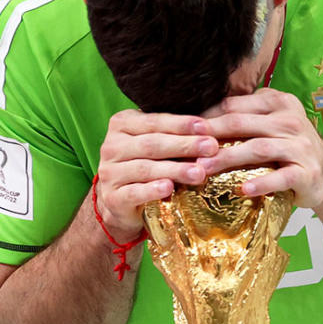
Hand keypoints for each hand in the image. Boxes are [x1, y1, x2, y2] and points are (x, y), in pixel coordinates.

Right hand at [96, 109, 216, 238]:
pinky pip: (133, 193)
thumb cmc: (149, 164)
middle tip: (211, 147)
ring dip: (174, 170)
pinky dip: (151, 190)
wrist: (122, 201)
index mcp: (122, 125)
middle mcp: (111, 146)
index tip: (207, 127)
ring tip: (199, 173)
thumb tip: (213, 124)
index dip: (181, 124)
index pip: (154, 121)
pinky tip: (168, 188)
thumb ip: (176, 133)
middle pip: (152, 144)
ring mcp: (109, 172)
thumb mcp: (159, 144)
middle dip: (184, 145)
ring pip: (144, 168)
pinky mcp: (112, 198)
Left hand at [196, 89, 322, 207]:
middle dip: (210, 136)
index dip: (206, 117)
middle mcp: (291, 121)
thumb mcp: (271, 123)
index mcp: (278, 103)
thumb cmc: (290, 147)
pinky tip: (242, 190)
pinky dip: (260, 183)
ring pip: (258, 148)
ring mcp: (301, 146)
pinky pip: (281, 177)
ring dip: (227, 158)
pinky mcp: (307, 172)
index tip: (183, 130)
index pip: (235, 105)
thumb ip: (245, 115)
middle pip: (242, 124)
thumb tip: (195, 118)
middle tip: (186, 148)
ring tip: (203, 170)